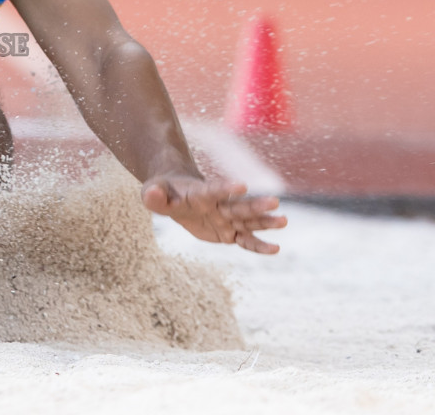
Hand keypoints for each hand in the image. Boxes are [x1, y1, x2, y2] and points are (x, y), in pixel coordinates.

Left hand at [141, 174, 286, 254]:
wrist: (176, 194)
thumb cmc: (164, 192)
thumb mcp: (153, 193)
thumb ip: (153, 195)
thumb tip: (150, 194)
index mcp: (201, 193)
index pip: (214, 190)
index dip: (226, 188)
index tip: (242, 186)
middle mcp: (218, 205)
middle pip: (238, 206)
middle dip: (255, 205)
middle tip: (275, 201)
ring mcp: (226, 218)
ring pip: (248, 221)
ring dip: (265, 222)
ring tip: (284, 220)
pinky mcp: (228, 232)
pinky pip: (245, 240)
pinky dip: (258, 246)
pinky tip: (275, 249)